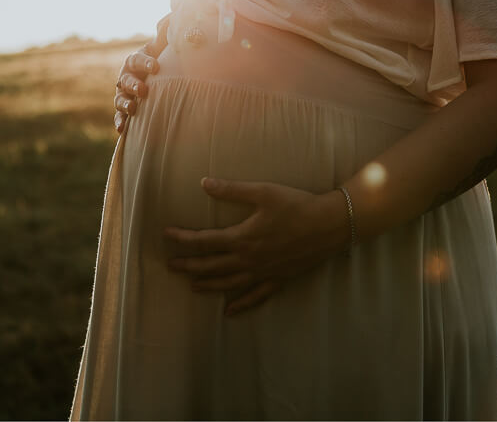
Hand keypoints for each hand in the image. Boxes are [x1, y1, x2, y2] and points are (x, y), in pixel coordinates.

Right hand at [114, 12, 169, 133]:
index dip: (146, 62)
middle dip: (133, 84)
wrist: (156, 78)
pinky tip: (123, 128)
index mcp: (136, 60)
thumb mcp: (164, 47)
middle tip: (143, 90)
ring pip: (120, 98)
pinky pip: (120, 116)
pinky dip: (120, 121)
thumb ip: (166, 34)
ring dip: (124, 104)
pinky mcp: (125, 109)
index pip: (138, 59)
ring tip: (133, 109)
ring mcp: (124, 94)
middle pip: (126, 79)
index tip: (157, 66)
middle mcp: (126, 76)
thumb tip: (174, 15)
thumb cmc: (161, 60)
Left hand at [164, 178, 349, 315]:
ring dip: (209, 286)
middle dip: (189, 266)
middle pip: (212, 266)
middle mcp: (249, 260)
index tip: (166, 235)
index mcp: (243, 238)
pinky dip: (241, 305)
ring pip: (229, 284)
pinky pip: (256, 297)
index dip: (183, 239)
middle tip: (170, 267)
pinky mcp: (278, 279)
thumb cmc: (297, 205)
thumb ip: (232, 190)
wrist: (330, 225)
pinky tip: (229, 312)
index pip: (205, 241)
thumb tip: (203, 183)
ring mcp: (264, 273)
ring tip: (193, 287)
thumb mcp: (263, 192)